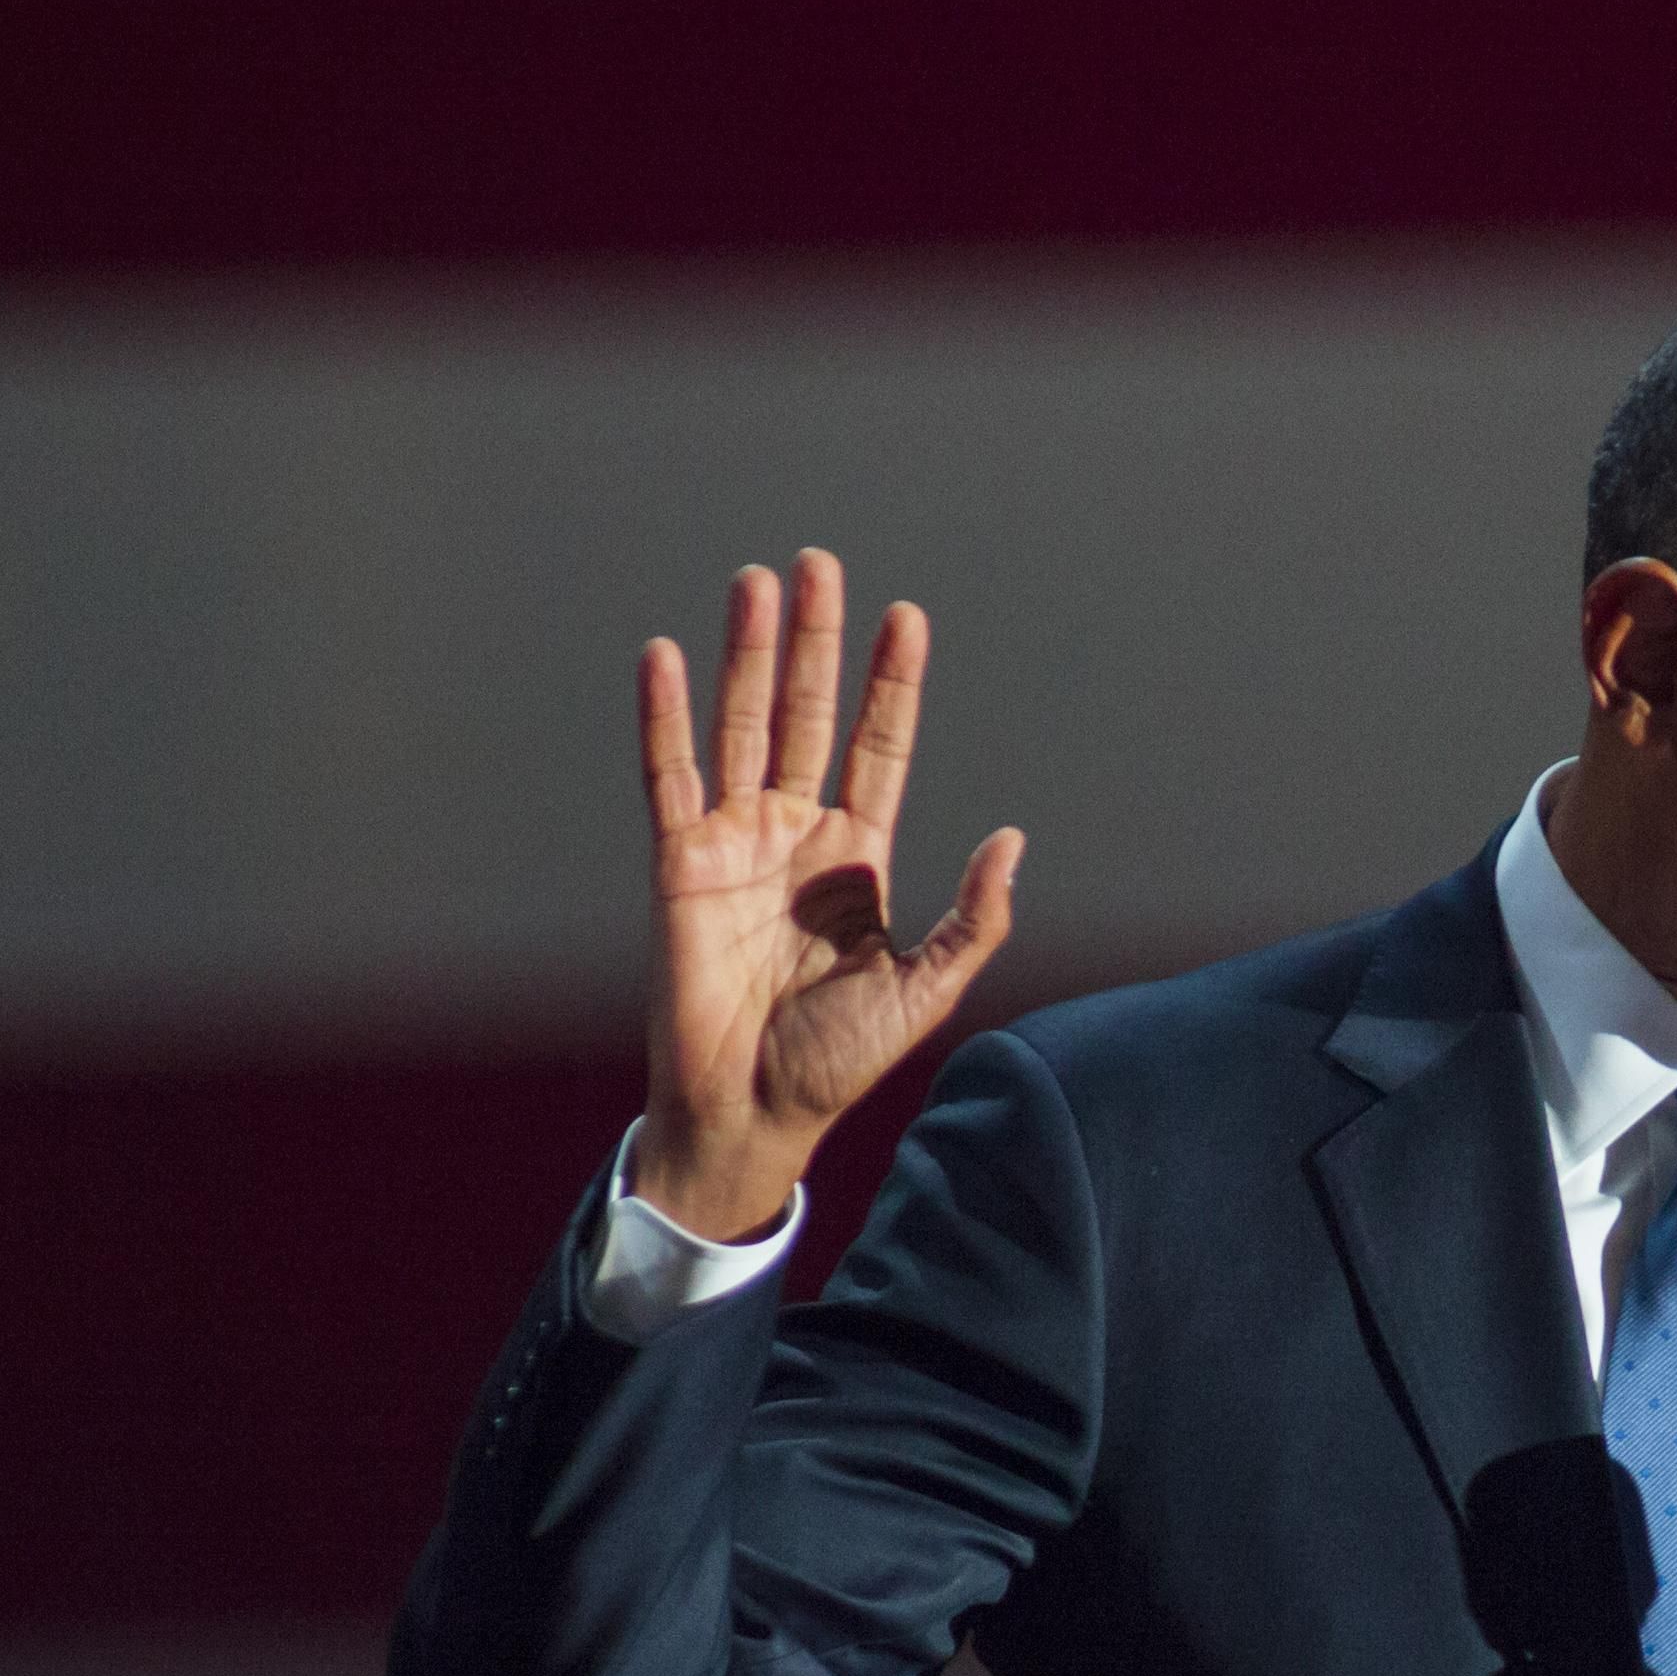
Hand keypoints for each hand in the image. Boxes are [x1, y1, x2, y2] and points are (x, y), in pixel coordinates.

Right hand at [631, 548, 1025, 1237]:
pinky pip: (669, 777)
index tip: (905, 617)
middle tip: (820, 563)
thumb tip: (1013, 841)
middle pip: (809, 716)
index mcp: (857, 857)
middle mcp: (796, 835)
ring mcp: (735, 843)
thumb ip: (972, 919)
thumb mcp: (925, 992)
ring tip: (757, 583)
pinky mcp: (679, 865)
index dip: (889, 684)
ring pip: (744, 727)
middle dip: (817, 642)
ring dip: (749, 656)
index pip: (877, 747)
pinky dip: (663, 718)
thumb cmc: (834, 1063)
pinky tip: (663, 657)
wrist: (751, 1112)